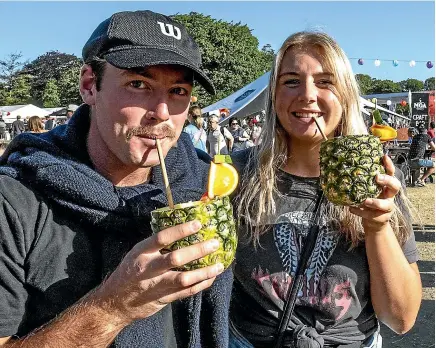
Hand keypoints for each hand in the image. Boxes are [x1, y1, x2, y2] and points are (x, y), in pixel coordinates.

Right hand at [91, 220, 223, 324]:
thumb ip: (156, 245)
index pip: (162, 238)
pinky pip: (186, 292)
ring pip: (184, 278)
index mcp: (141, 253)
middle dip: (198, 250)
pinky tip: (211, 277)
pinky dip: (201, 284)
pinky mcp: (164, 299)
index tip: (198, 224)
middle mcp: (149, 269)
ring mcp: (157, 285)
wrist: (115, 303)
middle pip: (176, 258)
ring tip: (219, 264)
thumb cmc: (129, 272)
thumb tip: (182, 229)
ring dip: (204, 271)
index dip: (181, 230)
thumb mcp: (137, 253)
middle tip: (214, 243)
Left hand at [349, 155, 400, 231]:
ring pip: (386, 204)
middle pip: (395, 186)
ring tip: (365, 201)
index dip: (389, 165)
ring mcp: (387, 208)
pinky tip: (351, 209)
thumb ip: (362, 184)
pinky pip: (371, 215)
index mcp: (386, 187)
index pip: (391, 174)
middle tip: (377, 177)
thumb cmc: (368, 203)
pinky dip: (360, 212)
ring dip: (375, 202)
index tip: (384, 156)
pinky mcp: (382, 218)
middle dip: (387, 180)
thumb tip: (345, 168)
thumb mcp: (367, 192)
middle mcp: (389, 196)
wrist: (373, 223)